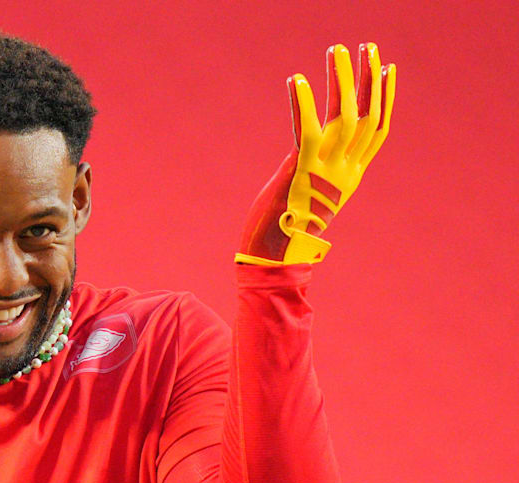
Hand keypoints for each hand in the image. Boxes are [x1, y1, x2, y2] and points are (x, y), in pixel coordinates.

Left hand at [236, 43, 395, 265]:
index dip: (385, 98)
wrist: (272, 257)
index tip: (388, 69)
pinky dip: (302, 105)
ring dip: (342, 79)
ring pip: (344, 116)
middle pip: (366, 116)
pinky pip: (306, 131)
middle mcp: (344, 171)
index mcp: (350, 177)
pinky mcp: (300, 171)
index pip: (377, 130)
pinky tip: (296, 80)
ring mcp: (325, 171)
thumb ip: (316, 173)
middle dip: (370, 78)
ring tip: (338, 48)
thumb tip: (308, 157)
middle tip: (369, 46)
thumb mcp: (309, 198)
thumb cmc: (283, 230)